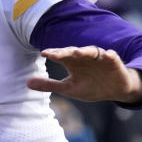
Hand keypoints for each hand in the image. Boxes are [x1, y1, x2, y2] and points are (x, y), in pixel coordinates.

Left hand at [27, 45, 141, 104]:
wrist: (115, 90)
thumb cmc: (90, 87)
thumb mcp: (69, 88)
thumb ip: (49, 85)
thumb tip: (27, 83)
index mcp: (73, 63)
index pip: (61, 55)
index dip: (53, 54)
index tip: (44, 53)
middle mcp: (84, 57)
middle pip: (74, 51)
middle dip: (66, 51)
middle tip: (57, 53)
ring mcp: (99, 58)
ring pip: (91, 51)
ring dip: (85, 51)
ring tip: (77, 52)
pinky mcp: (113, 62)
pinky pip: (112, 56)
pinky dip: (109, 55)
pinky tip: (108, 54)